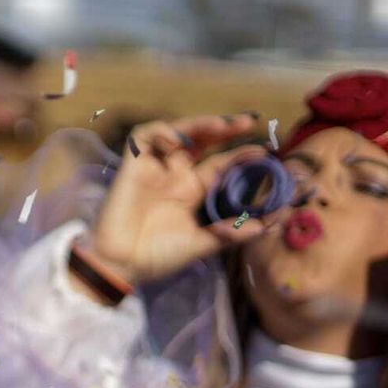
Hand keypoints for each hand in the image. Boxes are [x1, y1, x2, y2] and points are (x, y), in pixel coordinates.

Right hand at [89, 113, 270, 285]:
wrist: (121, 265)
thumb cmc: (158, 257)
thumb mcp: (202, 244)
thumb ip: (231, 234)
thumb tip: (267, 225)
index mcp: (192, 191)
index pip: (220, 164)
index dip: (240, 155)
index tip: (265, 152)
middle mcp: (175, 176)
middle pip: (202, 141)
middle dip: (224, 128)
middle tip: (247, 122)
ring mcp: (154, 169)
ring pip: (177, 133)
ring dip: (199, 124)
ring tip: (220, 125)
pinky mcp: (132, 166)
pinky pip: (143, 137)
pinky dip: (161, 131)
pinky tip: (176, 140)